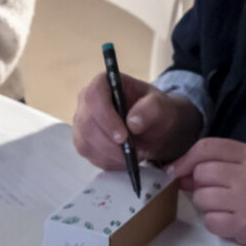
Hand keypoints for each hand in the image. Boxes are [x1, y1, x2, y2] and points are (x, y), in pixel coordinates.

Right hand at [73, 73, 198, 170]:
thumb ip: (151, 109)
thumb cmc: (157, 112)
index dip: (105, 117)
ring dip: (112, 155)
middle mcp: (87, 101)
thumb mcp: (162, 106)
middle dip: (110, 144)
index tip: (123, 136)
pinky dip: (110, 162)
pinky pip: (91, 157)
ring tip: (134, 154)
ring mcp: (82, 123)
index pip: (93, 96)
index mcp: (104, 83)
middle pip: (86, 124)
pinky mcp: (84, 142)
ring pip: (86, 144)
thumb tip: (133, 122)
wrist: (155, 129)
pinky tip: (126, 159)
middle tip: (134, 153)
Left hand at [176, 137, 245, 245]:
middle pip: (201, 172)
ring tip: (228, 212)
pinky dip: (216, 226)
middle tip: (215, 198)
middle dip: (199, 187)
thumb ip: (219, 167)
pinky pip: (210, 221)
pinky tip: (232, 225)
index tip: (177, 172)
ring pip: (201, 197)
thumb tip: (178, 171)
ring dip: (208, 208)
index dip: (185, 159)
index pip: (207, 146)